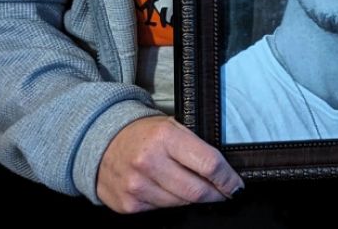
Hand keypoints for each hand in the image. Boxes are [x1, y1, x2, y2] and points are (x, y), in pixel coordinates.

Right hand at [96, 115, 242, 212]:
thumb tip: (224, 170)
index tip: (236, 185)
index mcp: (165, 137)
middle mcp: (149, 162)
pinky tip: (168, 190)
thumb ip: (195, 146)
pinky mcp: (129, 204)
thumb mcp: (171, 127)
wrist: (102, 143)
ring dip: (193, 199)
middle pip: (197, 190)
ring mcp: (137, 186)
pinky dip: (171, 202)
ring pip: (181, 203)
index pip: (209, 164)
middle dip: (216, 194)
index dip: (228, 178)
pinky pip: (162, 210)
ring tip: (194, 188)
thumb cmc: (143, 134)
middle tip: (224, 192)